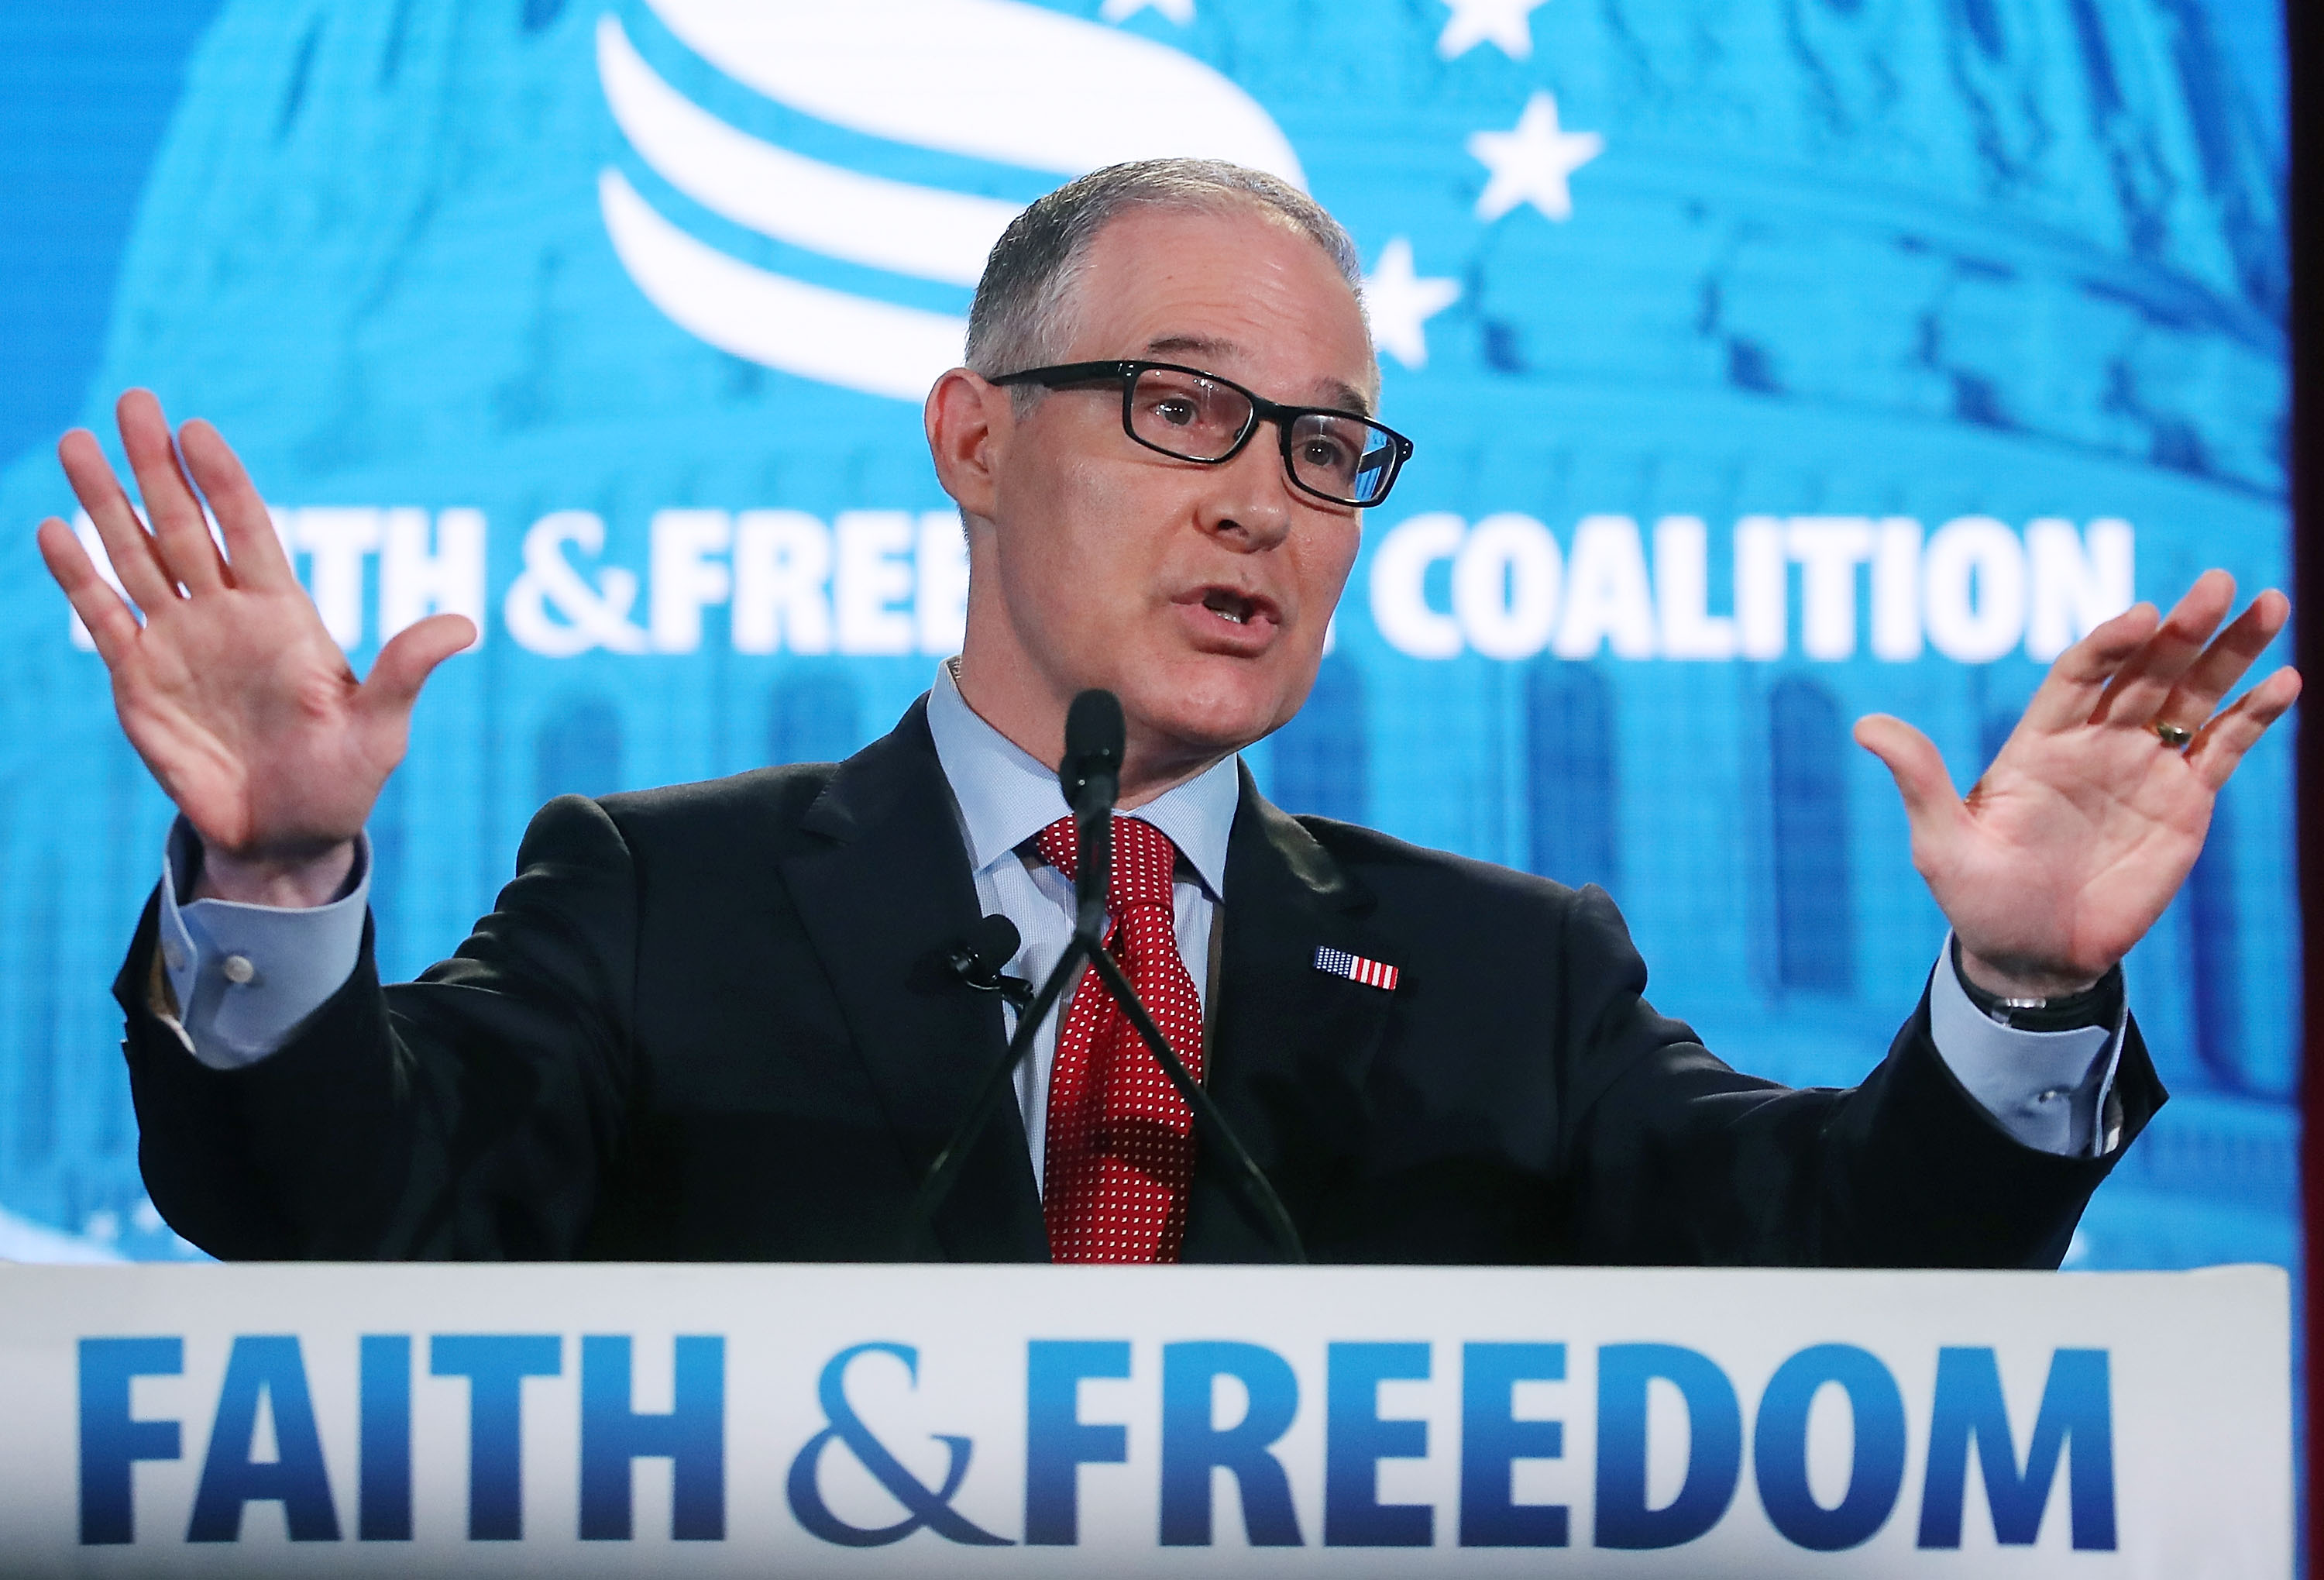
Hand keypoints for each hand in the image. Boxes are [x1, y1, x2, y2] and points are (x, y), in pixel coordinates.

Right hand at [35, 390, 473, 905]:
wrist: (287, 837)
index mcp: (283, 615)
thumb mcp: (380, 728)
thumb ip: (406, 671)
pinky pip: (104, 617)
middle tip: (131, 400)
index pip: (247, 529)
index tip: (196, 427)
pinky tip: (53, 529)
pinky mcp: (138, 679)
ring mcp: (178, 642)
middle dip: (156, 466)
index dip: (222, 480)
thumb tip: (466, 626)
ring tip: (76, 442)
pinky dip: (78, 576)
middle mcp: (225, 615)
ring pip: (135, 557)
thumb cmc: (342, 781)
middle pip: (183, 526)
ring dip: (105, 501)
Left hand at [1854, 570, 2299, 999]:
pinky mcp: (2185, 804)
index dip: (2110, 642)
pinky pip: (2224, 750)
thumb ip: (1920, 781)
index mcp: (2040, 741)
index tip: (2143, 616)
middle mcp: (2097, 742)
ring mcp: (2145, 769)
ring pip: (2194, 697)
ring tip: (2268, 604)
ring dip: (2230, 653)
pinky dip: (2255, 717)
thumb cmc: (1979, 900)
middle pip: (2146, 671)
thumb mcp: (1942, 843)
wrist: (2033, 958)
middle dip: (2184, 629)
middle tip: (2218, 585)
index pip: (2080, 673)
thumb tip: (1864, 724)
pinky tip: (2286, 683)